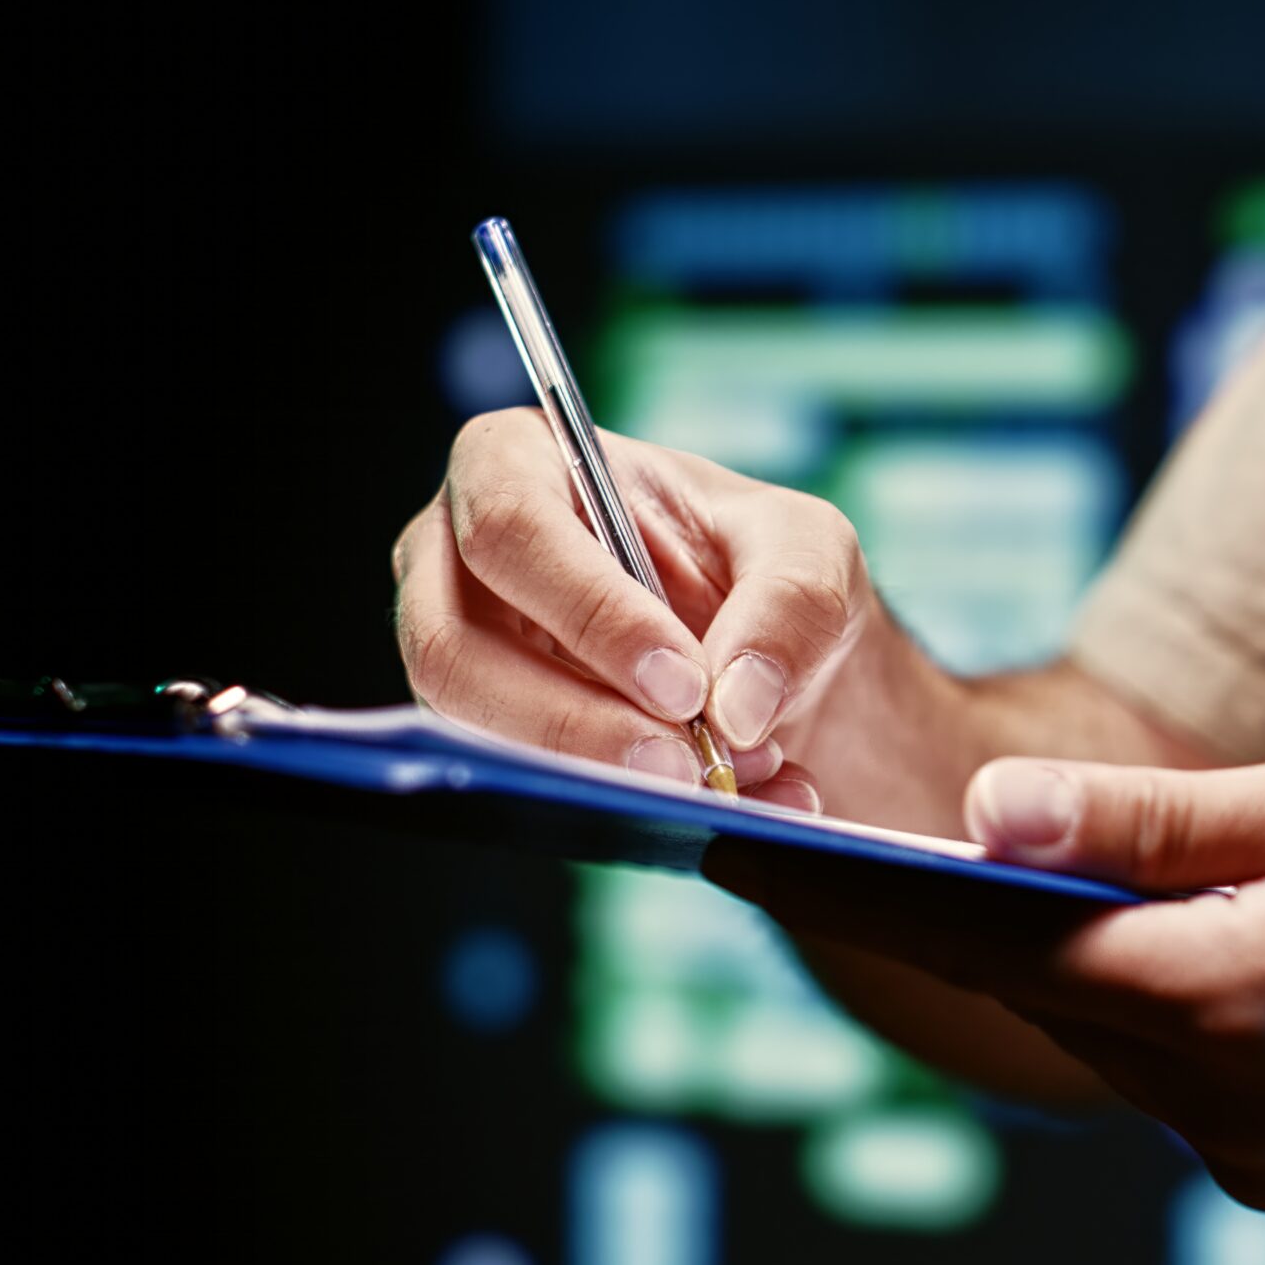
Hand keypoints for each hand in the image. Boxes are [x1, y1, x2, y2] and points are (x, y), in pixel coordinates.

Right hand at [391, 408, 876, 808]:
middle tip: (684, 766)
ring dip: (600, 773)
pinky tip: (718, 802)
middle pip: (456, 650)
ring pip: (475, 732)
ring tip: (718, 782)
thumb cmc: (761, 562)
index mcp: (516, 460)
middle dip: (576, 723)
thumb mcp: (810, 549)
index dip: (591, 614)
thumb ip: (789, 607)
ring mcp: (456, 647)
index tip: (683, 684)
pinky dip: (623, 804)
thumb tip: (732, 708)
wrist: (768, 650)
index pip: (513, 528)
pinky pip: (520, 784)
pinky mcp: (483, 728)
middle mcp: (454, 554)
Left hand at [708, 741, 1264, 1206]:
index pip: (993, 941)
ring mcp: (1254, 1151)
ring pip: (1097, 1031)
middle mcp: (1224, 1103)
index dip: (859, 888)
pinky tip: (1129, 924)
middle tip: (815, 828)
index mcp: (1233, 998)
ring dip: (1036, 950)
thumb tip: (988, 819)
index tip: (738, 843)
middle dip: (930, 912)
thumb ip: (1161, 825)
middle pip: (1030, 992)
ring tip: (955, 859)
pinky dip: (1130, 991)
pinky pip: (1167, 1064)